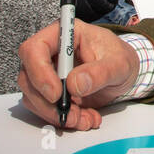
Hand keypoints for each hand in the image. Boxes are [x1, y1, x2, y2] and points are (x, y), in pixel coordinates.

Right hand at [16, 19, 140, 130]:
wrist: (125, 73)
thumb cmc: (120, 59)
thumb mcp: (119, 64)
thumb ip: (100, 72)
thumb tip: (75, 84)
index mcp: (64, 34)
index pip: (34, 49)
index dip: (39, 73)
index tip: (56, 94)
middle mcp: (50, 52)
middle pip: (28, 77)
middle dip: (48, 103)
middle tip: (72, 114)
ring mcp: (47, 73)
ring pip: (33, 97)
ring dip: (56, 114)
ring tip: (85, 119)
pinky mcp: (50, 92)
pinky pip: (45, 109)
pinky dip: (63, 119)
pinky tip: (85, 118)